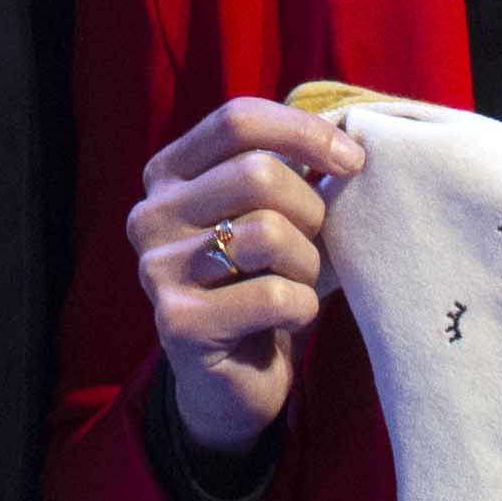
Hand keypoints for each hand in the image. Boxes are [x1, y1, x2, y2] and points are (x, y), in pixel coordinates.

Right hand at [129, 96, 369, 455]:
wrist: (231, 379)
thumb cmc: (261, 282)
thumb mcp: (269, 215)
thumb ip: (289, 173)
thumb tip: (349, 145)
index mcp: (168, 175)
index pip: (236, 121)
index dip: (304, 132)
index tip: (351, 161)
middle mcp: (150, 215)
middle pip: (257, 173)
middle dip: (312, 209)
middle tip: (320, 243)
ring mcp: (157, 269)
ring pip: (267, 233)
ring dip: (308, 263)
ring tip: (302, 283)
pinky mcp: (178, 322)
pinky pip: (273, 295)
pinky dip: (303, 306)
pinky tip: (290, 317)